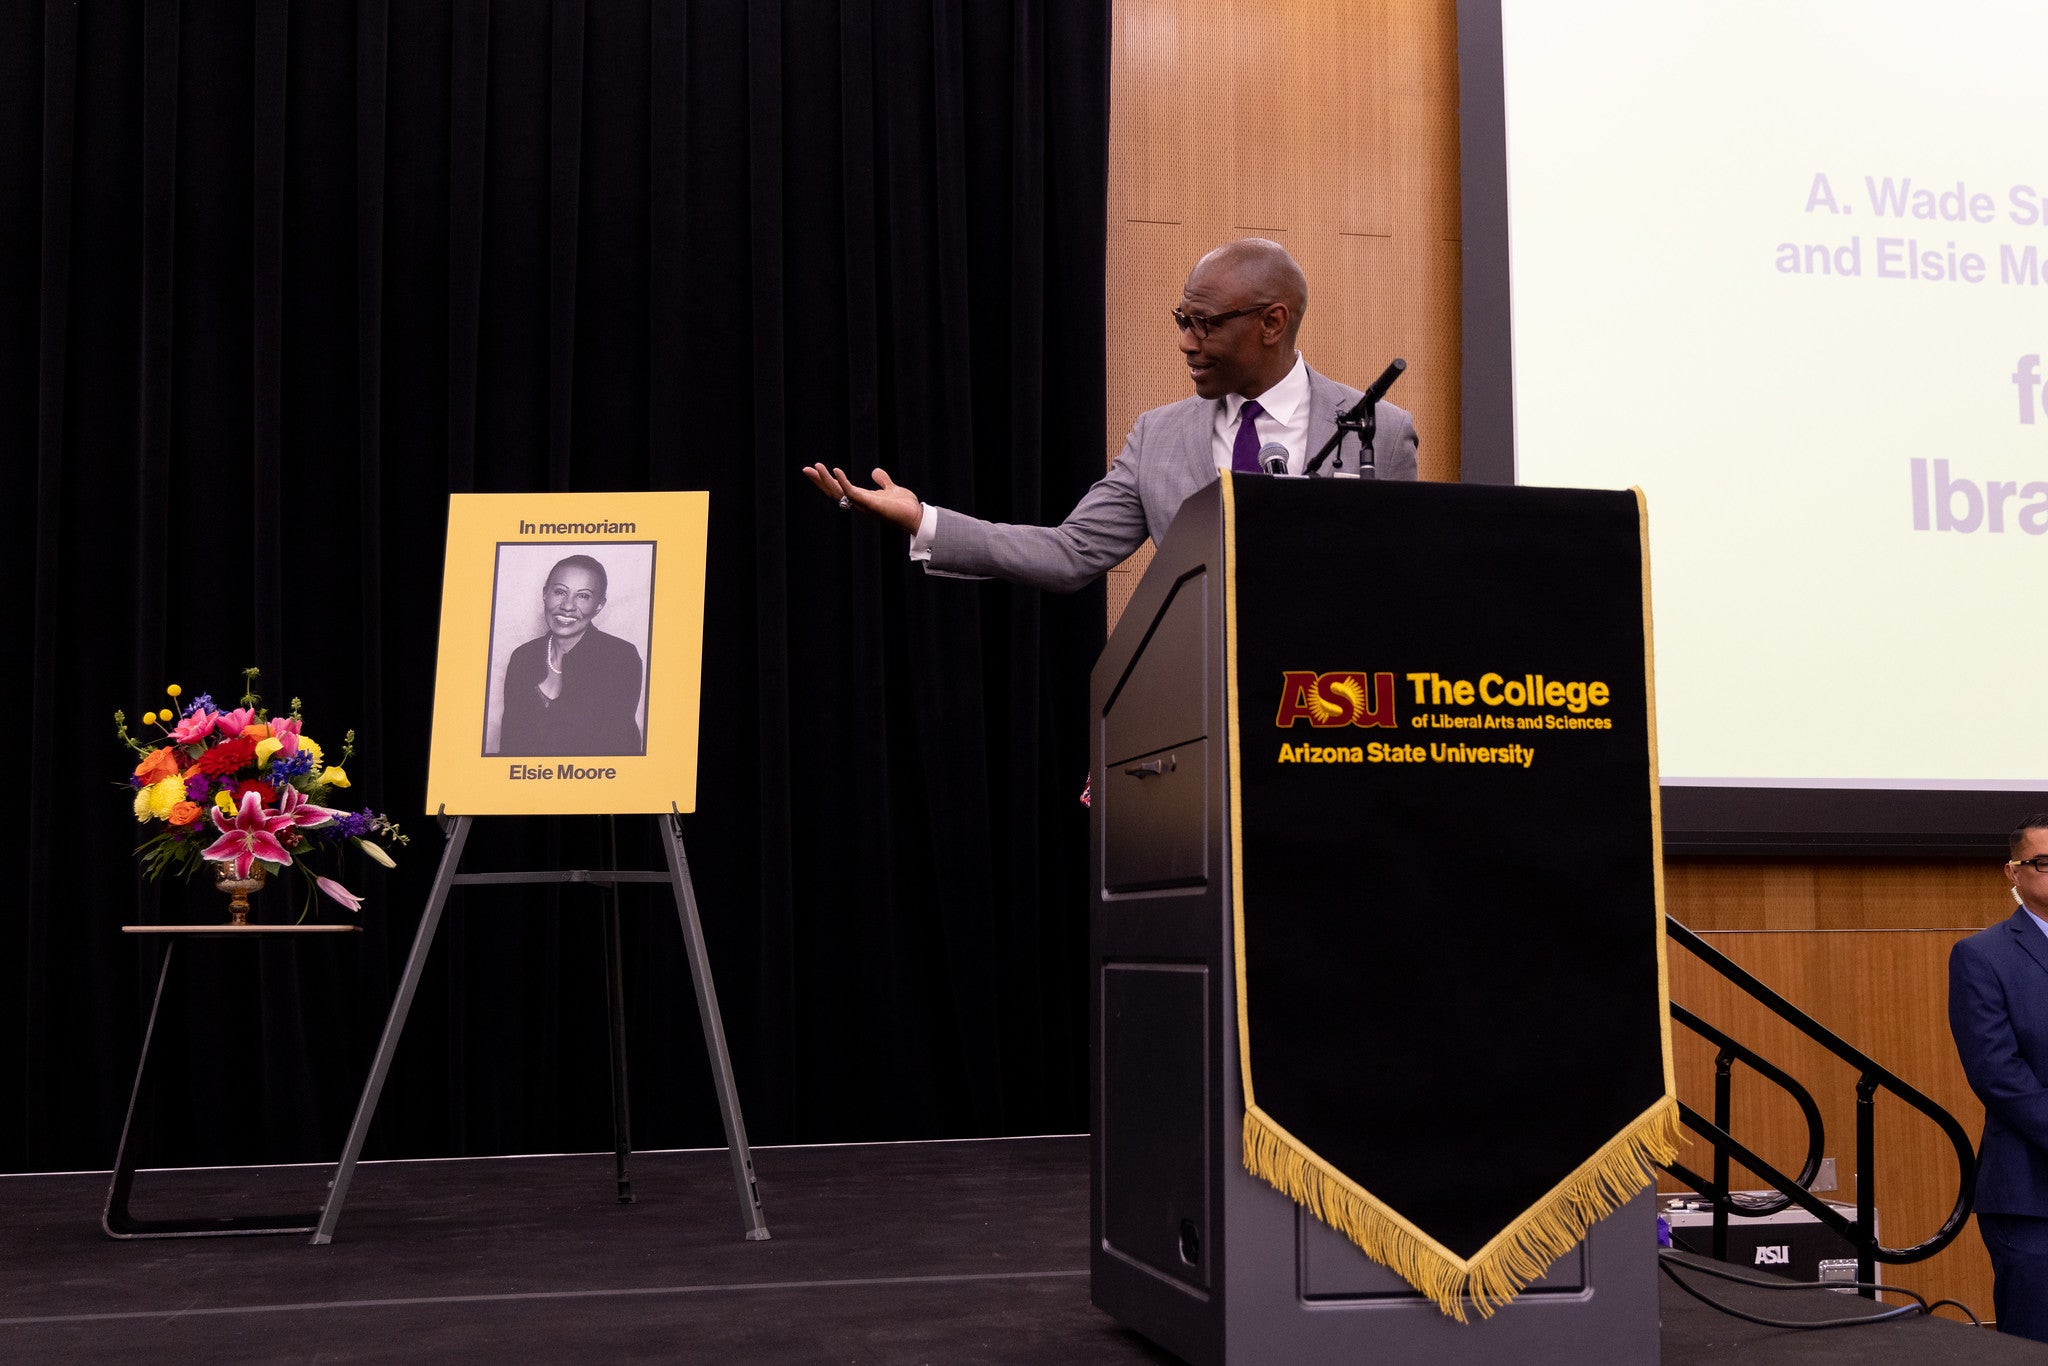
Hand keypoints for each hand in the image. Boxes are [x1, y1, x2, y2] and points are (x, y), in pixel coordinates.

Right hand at [802, 463, 923, 534]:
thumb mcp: (890, 489)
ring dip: (826, 480)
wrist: (915, 515)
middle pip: (833, 492)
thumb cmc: (903, 506)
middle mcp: (858, 502)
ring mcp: (862, 504)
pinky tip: (836, 470)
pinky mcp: (869, 504)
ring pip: (838, 492)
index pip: (839, 489)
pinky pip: (852, 493)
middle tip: (806, 469)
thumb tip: (875, 472)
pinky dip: (843, 482)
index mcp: (861, 498)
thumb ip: (882, 481)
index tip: (814, 469)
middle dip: (820, 481)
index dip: (827, 480)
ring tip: (817, 466)